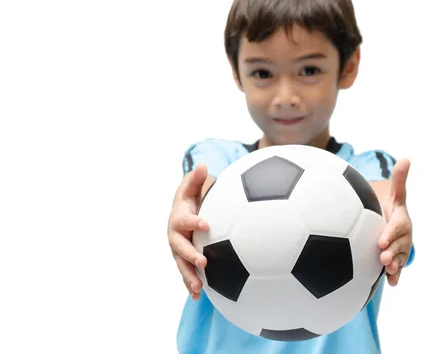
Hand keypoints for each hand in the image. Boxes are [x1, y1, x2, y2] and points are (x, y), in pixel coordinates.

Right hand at [167, 163, 210, 299]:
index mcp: (178, 218)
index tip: (206, 223)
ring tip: (199, 289)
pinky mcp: (184, 261)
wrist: (181, 213)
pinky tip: (199, 299)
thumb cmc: (190, 198)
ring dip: (189, 277)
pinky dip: (190, 286)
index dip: (194, 222)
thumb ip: (197, 179)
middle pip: (179, 248)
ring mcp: (178, 250)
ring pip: (181, 265)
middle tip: (203, 262)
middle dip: (189, 255)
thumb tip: (203, 165)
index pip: (185, 220)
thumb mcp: (192, 187)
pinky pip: (186, 275)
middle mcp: (175, 236)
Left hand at [378, 158, 412, 285]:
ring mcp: (401, 250)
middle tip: (382, 257)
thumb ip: (399, 180)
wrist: (395, 224)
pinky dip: (395, 277)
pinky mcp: (397, 260)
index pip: (397, 227)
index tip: (382, 240)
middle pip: (399, 245)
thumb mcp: (395, 194)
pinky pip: (397, 269)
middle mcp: (404, 236)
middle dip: (392, 251)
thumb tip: (406, 158)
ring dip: (394, 266)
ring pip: (399, 259)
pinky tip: (391, 283)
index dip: (391, 233)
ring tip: (387, 271)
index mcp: (402, 221)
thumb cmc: (391, 207)